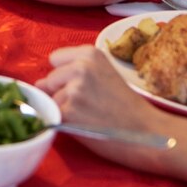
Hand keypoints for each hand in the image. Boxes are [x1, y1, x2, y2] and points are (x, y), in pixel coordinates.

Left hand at [36, 46, 177, 169]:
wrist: (147, 132)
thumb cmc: (127, 106)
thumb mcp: (104, 75)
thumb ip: (75, 72)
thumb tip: (38, 83)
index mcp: (89, 54)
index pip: (55, 60)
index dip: (64, 76)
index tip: (83, 87)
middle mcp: (79, 67)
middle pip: (48, 80)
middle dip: (60, 93)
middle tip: (88, 106)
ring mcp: (73, 89)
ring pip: (49, 99)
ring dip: (62, 110)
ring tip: (88, 117)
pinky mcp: (68, 111)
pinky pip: (52, 116)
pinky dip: (63, 124)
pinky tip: (84, 125)